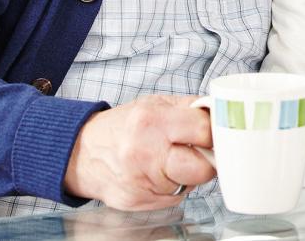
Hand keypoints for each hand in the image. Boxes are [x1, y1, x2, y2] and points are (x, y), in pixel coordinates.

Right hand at [63, 95, 215, 211]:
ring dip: (187, 174)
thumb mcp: (155, 104)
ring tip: (168, 159)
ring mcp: (141, 181)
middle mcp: (145, 152)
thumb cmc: (124, 126)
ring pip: (189, 185)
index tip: (214, 133)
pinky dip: (171, 186)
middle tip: (198, 151)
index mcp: (153, 121)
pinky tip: (156, 173)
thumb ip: (190, 108)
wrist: (83, 152)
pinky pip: (173, 198)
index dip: (214, 133)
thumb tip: (221, 114)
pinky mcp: (138, 201)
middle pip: (203, 168)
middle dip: (207, 160)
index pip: (205, 131)